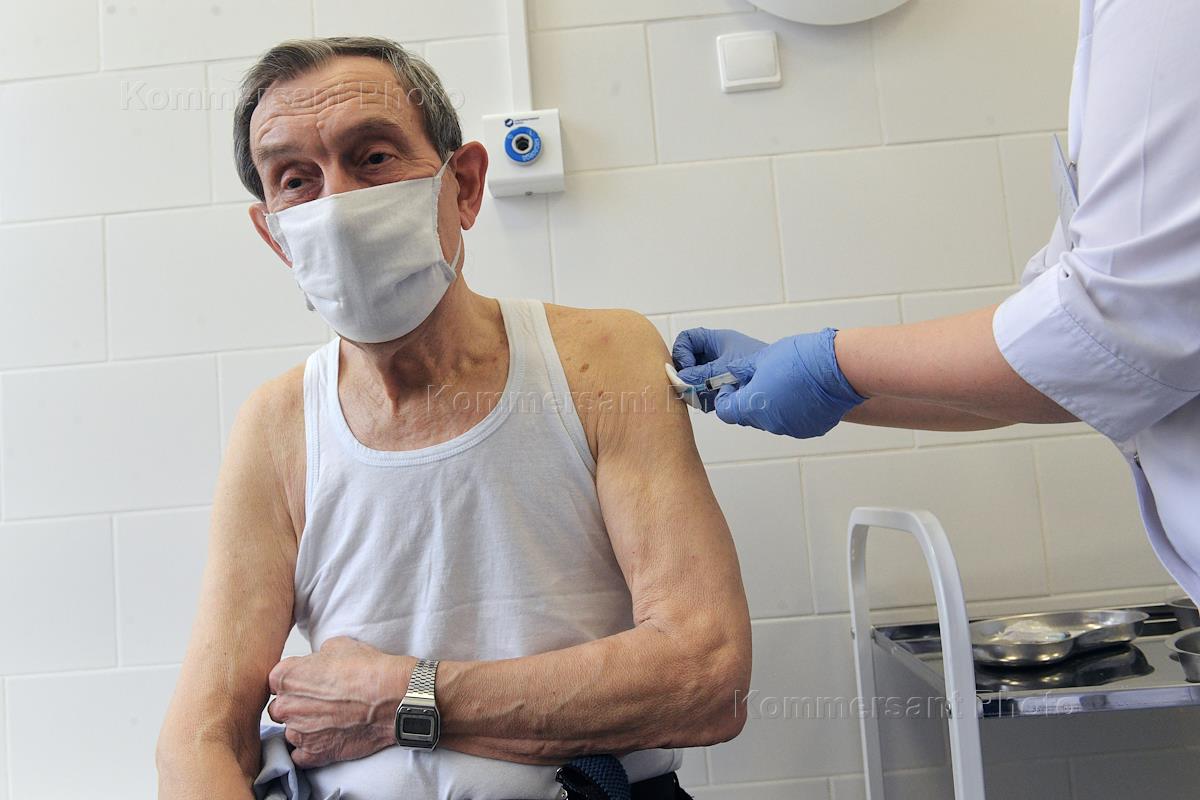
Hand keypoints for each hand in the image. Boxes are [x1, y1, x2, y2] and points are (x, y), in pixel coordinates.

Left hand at [267, 636, 412, 767]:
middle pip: (280, 708)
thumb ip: (316, 656)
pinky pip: (299, 756)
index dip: (294, 681)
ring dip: (305, 727)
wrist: (392, 697)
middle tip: (321, 701)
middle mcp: (286, 706)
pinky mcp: (314, 754)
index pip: (275, 681)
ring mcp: (299, 733)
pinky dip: (310, 749)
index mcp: (286, 677)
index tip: (308, 683)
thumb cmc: (369, 671)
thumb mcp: (338, 645)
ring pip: (290, 732)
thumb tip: (317, 661)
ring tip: (330, 719)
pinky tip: (326, 737)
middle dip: (296, 705)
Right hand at [672, 328, 767, 410]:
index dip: (681, 353)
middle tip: (691, 388)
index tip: (687, 369)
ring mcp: (719, 370)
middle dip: (687, 376)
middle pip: (688, 362)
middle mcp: (715, 354)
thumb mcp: (724, 369)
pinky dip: (706, 399)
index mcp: (715, 341)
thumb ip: (701, 374)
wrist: (784, 381)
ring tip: (705, 398)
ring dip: (696, 390)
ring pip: (696, 379)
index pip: (686, 340)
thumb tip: (679, 379)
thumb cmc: (757, 366)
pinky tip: (712, 404)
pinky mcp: (724, 386)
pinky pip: (706, 391)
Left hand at [711, 328, 865, 437]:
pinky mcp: (810, 430)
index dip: (727, 397)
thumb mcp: (762, 358)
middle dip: (749, 400)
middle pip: (748, 416)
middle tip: (760, 380)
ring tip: (785, 383)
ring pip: (771, 420)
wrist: (838, 368)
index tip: (734, 384)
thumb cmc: (800, 360)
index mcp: (752, 406)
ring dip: (772, 406)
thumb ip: (742, 370)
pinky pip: (793, 422)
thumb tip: (731, 372)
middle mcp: (769, 423)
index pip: (725, 411)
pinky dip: (792, 411)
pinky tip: (802, 392)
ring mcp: (791, 429)